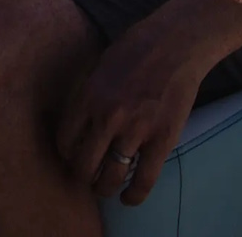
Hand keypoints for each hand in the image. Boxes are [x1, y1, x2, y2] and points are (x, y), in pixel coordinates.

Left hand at [54, 17, 209, 203]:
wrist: (176, 42)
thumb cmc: (136, 48)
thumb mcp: (99, 66)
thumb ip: (87, 95)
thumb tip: (76, 121)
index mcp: (88, 96)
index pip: (65, 141)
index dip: (66, 155)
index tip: (72, 157)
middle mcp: (107, 116)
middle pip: (83, 164)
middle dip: (82, 176)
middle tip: (86, 176)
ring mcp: (136, 130)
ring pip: (111, 177)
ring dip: (104, 188)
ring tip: (104, 188)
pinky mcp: (162, 139)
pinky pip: (144, 179)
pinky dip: (134, 195)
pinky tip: (128, 198)